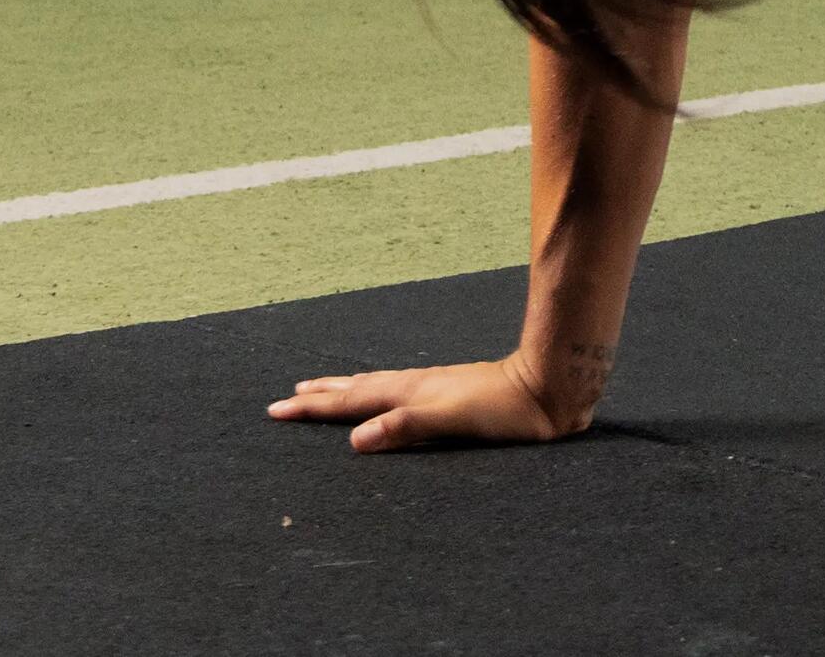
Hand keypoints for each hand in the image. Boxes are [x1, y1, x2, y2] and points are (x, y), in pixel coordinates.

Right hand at [268, 351, 586, 454]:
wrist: (546, 388)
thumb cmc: (504, 409)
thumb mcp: (453, 420)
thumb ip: (406, 426)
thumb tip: (355, 438)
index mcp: (411, 393)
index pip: (352, 401)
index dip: (315, 407)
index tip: (278, 408)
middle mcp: (415, 386)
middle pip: (357, 389)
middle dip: (321, 396)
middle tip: (286, 398)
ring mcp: (430, 387)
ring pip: (376, 387)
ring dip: (345, 391)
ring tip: (322, 390)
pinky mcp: (445, 394)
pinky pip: (394, 394)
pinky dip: (373, 395)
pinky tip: (381, 399)